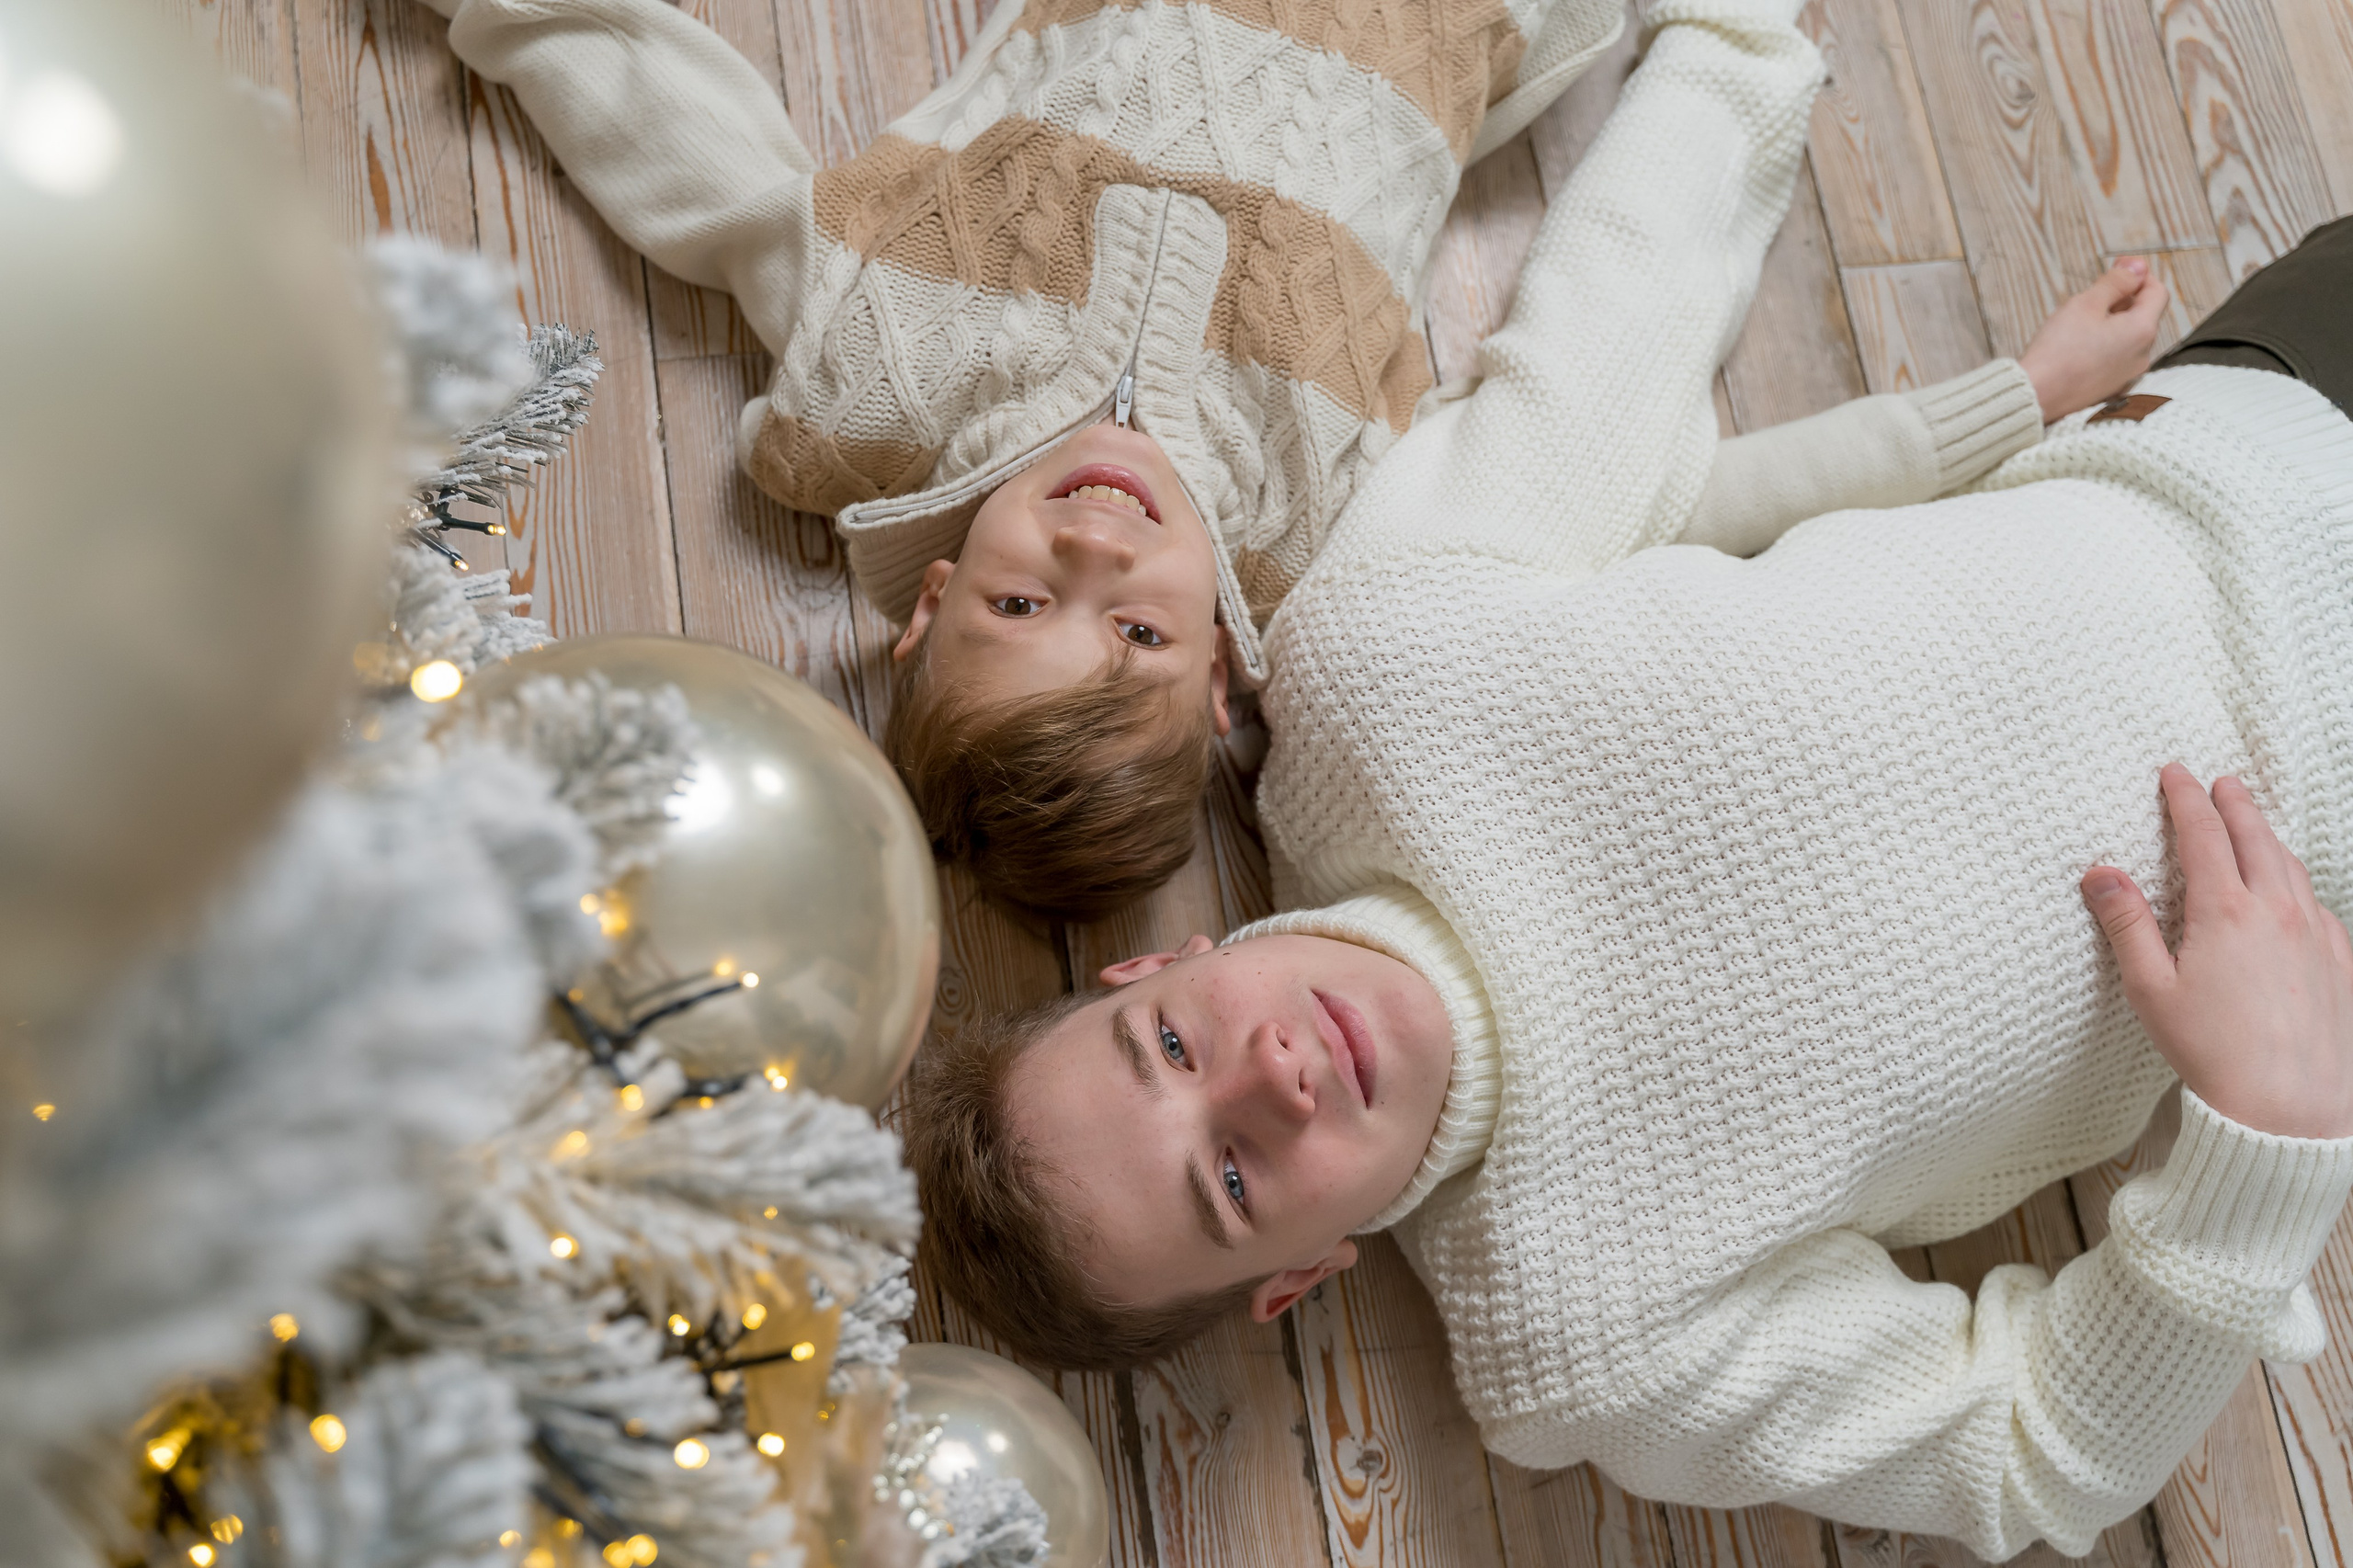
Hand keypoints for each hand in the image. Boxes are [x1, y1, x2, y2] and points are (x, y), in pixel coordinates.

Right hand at [2018, 259, 2170, 422]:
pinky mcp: (2112, 388)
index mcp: (2142, 330)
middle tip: (2091, 295)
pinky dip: (2105, 345)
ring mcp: (2128, 374)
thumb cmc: (2059, 349)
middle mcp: (2143, 354)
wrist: (2037, 396)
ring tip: (2080, 323)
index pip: (2157, 291)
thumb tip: (2138, 267)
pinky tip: (2079, 347)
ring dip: (2113, 323)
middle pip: (2142, 315)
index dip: (2139, 275)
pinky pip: (2116, 358)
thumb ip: (2117, 282)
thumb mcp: (2086, 303)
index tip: (2118, 269)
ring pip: (2129, 337)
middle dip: (2123, 300)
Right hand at [2083, 764, 2352, 1139]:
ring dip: (2269, 836)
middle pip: (2256, 837)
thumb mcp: (2150, 990)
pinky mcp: (2340, 961)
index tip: (2174, 773)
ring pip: (2292, 866)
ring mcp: (2316, 934)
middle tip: (2220, 782)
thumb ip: (2126, 925)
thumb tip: (2100, 873)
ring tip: (2254, 825)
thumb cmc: (2213, 1053)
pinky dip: (2297, 880)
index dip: (2185, 798)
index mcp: (2225, 911)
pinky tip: (2291, 891)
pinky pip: (2318, 902)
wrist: (2290, 1108)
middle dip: (2235, 803)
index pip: (2203, 834)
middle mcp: (2277, 911)